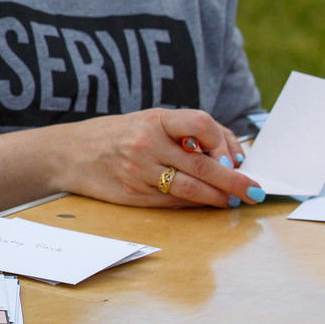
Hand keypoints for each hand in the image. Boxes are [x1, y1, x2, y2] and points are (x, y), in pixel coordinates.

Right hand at [52, 108, 261, 208]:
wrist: (70, 153)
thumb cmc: (118, 134)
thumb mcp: (148, 121)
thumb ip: (185, 134)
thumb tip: (229, 157)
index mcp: (154, 120)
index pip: (200, 124)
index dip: (222, 141)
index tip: (234, 156)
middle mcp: (146, 145)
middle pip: (203, 166)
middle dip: (235, 181)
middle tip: (255, 190)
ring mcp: (138, 172)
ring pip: (191, 190)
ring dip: (219, 198)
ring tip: (235, 200)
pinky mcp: (133, 195)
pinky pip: (173, 202)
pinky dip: (194, 203)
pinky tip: (205, 202)